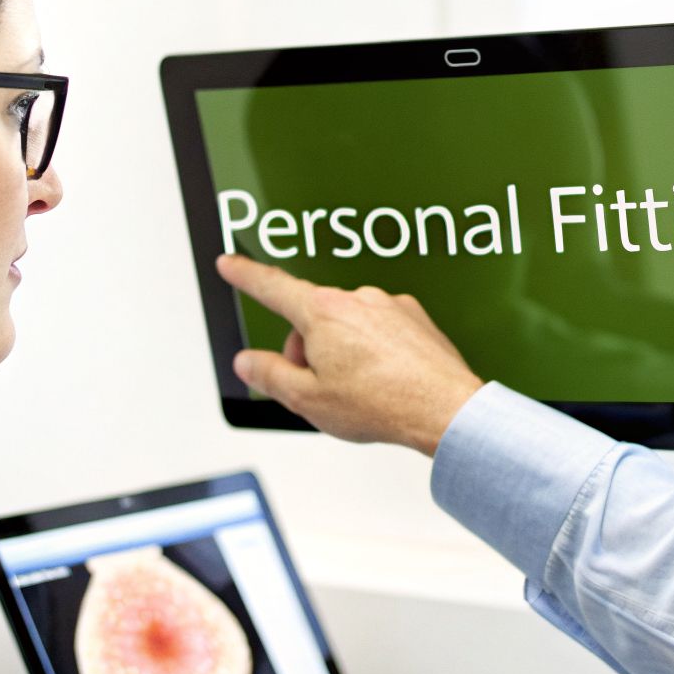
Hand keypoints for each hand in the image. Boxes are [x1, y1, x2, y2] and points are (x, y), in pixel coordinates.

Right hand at [214, 254, 485, 455]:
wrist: (443, 409)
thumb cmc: (383, 404)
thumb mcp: (308, 400)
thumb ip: (270, 375)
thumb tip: (249, 361)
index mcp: (323, 313)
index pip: (272, 287)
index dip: (245, 275)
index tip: (230, 263)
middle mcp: (357, 299)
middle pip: (312, 319)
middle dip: (307, 350)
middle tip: (321, 388)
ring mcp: (389, 306)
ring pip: (347, 326)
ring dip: (343, 352)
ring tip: (362, 390)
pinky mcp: (413, 318)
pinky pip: (379, 330)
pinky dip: (375, 351)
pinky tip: (385, 380)